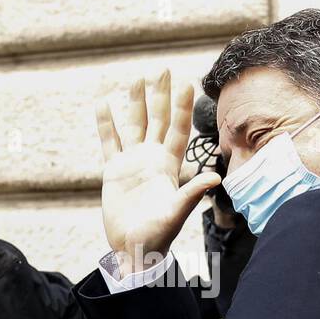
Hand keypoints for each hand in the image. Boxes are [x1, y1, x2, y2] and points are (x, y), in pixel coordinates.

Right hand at [96, 70, 220, 275]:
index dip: (182, 108)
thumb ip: (192, 193)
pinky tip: (103, 104)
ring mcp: (133, 163)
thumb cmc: (158, 236)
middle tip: (161, 69)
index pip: (178, 130)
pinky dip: (106, 123)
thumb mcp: (176, 213)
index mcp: (169, 166)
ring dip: (135, 103)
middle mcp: (153, 159)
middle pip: (157, 120)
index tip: (186, 83)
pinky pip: (109, 142)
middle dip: (160, 96)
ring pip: (134, 126)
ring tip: (135, 79)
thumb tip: (216, 178)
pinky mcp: (114, 171)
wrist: (134, 249)